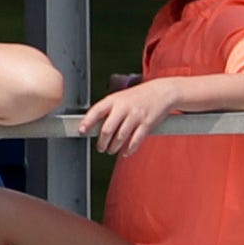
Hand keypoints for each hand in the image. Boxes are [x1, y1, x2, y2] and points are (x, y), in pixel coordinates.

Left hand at [82, 68, 243, 153]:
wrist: (162, 91)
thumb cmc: (137, 96)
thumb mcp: (120, 97)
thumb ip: (108, 110)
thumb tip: (93, 127)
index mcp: (114, 100)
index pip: (96, 111)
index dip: (87, 122)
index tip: (81, 131)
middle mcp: (124, 107)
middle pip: (108, 129)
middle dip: (102, 142)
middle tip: (100, 148)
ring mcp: (136, 116)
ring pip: (121, 137)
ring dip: (114, 147)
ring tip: (111, 150)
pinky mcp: (147, 123)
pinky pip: (136, 140)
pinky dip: (129, 149)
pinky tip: (125, 153)